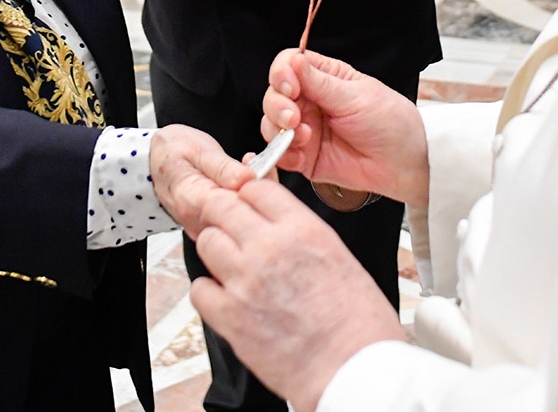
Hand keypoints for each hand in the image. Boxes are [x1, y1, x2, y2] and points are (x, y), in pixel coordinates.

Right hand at [149, 124, 252, 238]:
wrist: (151, 162)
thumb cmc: (171, 153)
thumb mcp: (197, 150)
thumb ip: (223, 167)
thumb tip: (247, 179)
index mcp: (193, 202)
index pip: (235, 207)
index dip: (254, 189)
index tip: (260, 168)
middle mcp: (198, 222)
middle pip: (242, 218)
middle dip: (258, 193)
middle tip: (256, 166)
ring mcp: (204, 228)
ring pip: (241, 220)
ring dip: (253, 196)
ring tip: (247, 169)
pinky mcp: (210, 226)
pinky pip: (235, 220)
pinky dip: (245, 201)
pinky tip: (243, 183)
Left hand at [191, 179, 405, 411]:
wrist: (351, 369)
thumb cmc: (358, 323)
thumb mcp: (340, 256)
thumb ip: (303, 235)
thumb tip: (280, 226)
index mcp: (303, 230)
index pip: (256, 188)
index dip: (249, 194)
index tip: (247, 202)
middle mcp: (269, 248)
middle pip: (222, 206)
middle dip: (223, 212)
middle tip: (228, 224)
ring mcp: (245, 281)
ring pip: (207, 242)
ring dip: (216, 248)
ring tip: (231, 263)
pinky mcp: (229, 317)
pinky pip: (199, 289)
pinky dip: (208, 290)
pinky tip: (226, 296)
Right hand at [261, 49, 428, 207]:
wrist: (404, 162)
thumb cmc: (389, 121)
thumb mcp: (355, 96)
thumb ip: (319, 82)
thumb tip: (293, 60)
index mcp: (323, 77)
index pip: (288, 65)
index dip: (282, 74)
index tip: (290, 86)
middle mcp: (309, 101)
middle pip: (274, 95)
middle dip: (277, 105)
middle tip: (293, 117)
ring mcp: (304, 129)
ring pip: (270, 124)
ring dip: (279, 130)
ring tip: (304, 136)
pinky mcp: (304, 157)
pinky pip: (281, 154)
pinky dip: (283, 154)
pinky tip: (300, 153)